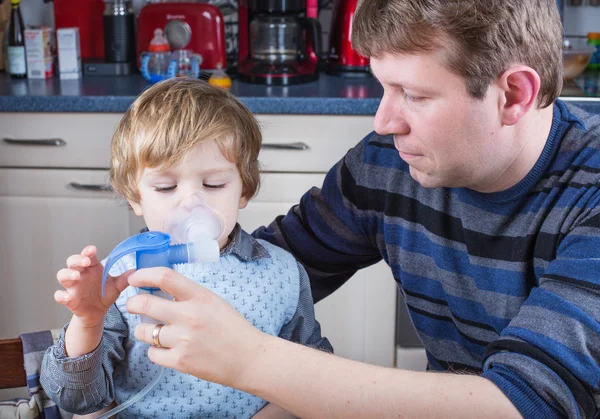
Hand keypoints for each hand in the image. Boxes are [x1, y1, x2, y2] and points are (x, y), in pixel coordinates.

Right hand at [55, 245, 130, 328]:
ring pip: (62, 275)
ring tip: (76, 276)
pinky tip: (67, 296)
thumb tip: (136, 271)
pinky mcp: (68, 299)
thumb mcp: (117, 286)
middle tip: (85, 262)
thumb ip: (125, 279)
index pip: (88, 255)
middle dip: (77, 260)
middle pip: (72, 262)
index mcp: (92, 268)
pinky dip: (61, 295)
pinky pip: (59, 295)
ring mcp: (73, 286)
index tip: (92, 250)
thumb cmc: (105, 294)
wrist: (98, 312)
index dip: (88, 251)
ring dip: (67, 274)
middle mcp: (81, 274)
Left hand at [126, 267, 265, 387]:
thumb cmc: (232, 328)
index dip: (144, 275)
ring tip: (155, 331)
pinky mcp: (181, 361)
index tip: (134, 278)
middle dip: (132, 303)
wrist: (249, 358)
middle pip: (145, 304)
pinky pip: (152, 354)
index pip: (165, 277)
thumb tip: (159, 289)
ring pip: (144, 331)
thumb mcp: (213, 302)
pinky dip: (156, 351)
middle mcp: (190, 316)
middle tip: (134, 305)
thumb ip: (188, 295)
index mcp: (200, 297)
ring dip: (144, 330)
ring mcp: (184, 340)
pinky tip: (166, 349)